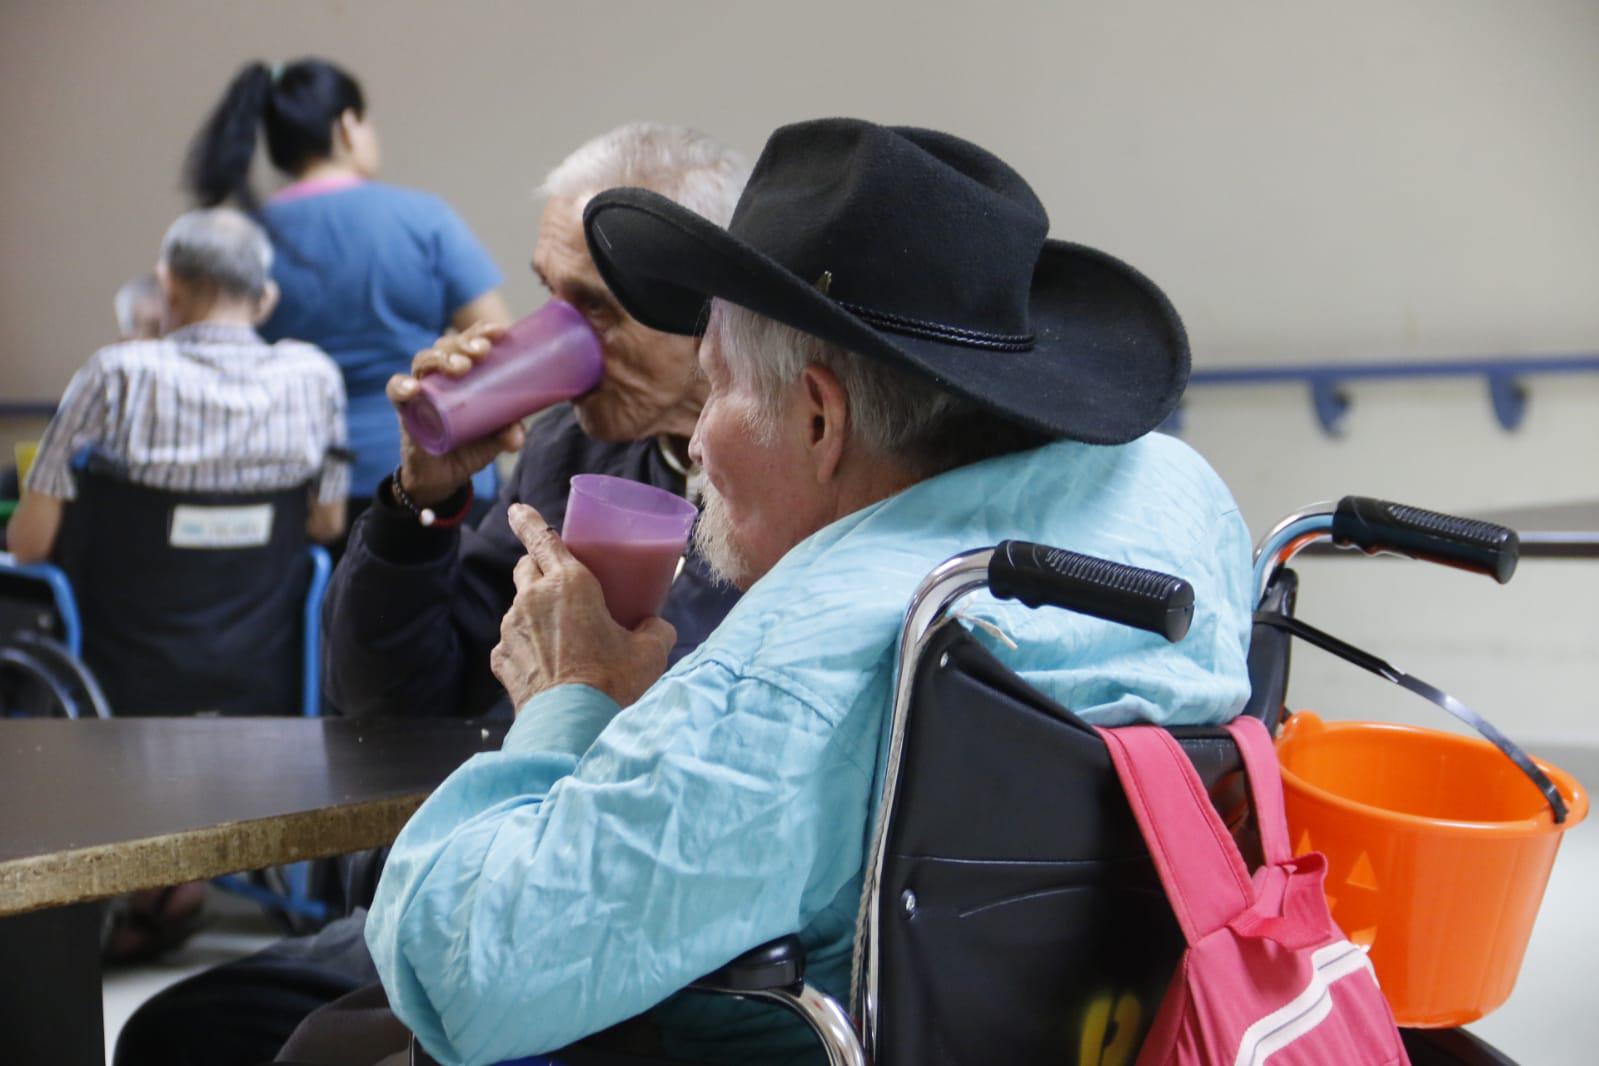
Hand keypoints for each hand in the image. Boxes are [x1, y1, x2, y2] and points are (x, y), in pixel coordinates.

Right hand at [387, 321, 525, 506]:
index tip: (499, 331)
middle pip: (446, 345)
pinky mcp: (404, 409)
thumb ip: (506, 432)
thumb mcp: (494, 439)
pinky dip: (401, 386)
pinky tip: (413, 388)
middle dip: (464, 342)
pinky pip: (395, 391)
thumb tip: (517, 435)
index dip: (481, 332)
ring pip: (423, 360)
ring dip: (441, 358)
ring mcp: (421, 390)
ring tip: (459, 367)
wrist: (443, 478)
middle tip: (482, 351)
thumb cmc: (469, 447)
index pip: (468, 342)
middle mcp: (441, 377)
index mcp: (465, 375)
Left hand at [490, 503, 675, 710]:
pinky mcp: (500, 659)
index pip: (542, 539)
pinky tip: (547, 664)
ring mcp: (511, 629)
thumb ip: (654, 629)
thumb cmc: (613, 682)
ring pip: (519, 606)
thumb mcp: (649, 651)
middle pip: (526, 567)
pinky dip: (526, 646)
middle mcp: (532, 599)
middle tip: (558, 578)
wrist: (573, 727)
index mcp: (569, 584)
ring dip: (535, 611)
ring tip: (561, 635)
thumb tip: (656, 626)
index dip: (528, 520)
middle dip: (537, 565)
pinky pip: (512, 642)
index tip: (516, 508)